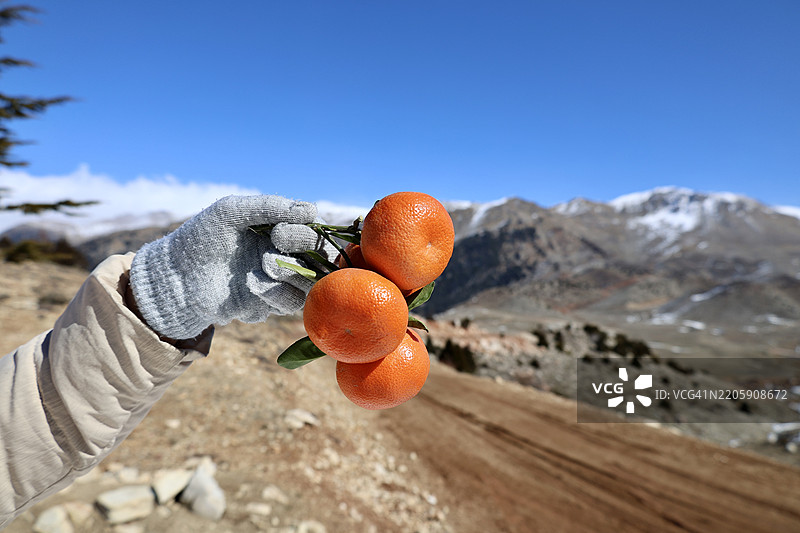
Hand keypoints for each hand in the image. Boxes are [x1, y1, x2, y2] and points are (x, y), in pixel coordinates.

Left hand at [129, 195, 332, 339]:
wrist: (175, 278)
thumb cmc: (200, 238)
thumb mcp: (230, 212)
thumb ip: (269, 207)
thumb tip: (312, 210)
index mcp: (279, 229)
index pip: (314, 232)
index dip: (305, 233)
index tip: (278, 232)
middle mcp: (285, 254)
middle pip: (321, 258)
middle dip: (304, 250)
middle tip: (274, 246)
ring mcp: (278, 281)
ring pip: (310, 283)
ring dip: (291, 273)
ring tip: (264, 265)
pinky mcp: (269, 304)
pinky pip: (291, 303)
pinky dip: (275, 293)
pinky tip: (250, 284)